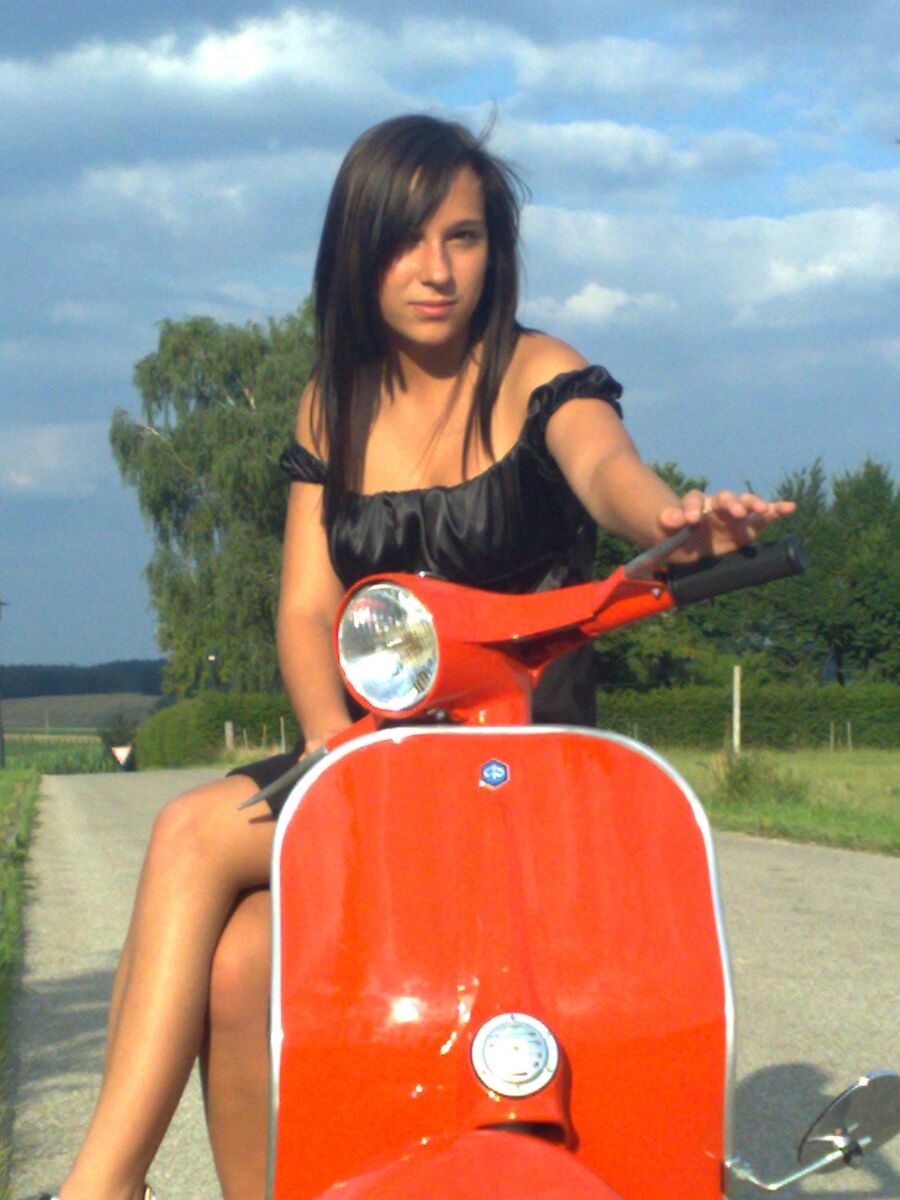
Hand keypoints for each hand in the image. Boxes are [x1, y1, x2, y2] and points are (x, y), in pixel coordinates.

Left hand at [656, 489, 795, 556]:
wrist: (687, 547)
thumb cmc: (675, 535)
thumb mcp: (666, 530)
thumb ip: (668, 522)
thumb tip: (671, 518)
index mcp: (695, 504)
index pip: (694, 499)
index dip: (692, 508)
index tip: (690, 520)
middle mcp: (716, 506)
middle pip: (725, 498)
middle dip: (731, 503)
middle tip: (736, 512)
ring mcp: (733, 516)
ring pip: (746, 505)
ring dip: (754, 504)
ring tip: (762, 508)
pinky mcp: (747, 529)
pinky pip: (764, 518)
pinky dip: (776, 511)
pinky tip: (789, 507)